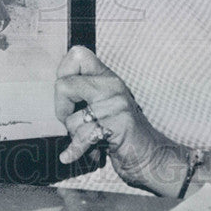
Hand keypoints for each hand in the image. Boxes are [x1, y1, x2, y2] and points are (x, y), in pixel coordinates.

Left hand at [55, 46, 175, 190]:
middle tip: (72, 121)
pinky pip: (83, 137)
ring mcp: (116, 106)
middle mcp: (112, 87)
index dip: (64, 73)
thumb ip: (85, 92)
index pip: (77, 54)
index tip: (67, 93)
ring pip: (72, 119)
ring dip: (74, 134)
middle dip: (61, 108)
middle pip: (64, 85)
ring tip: (87, 138)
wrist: (152, 156)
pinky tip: (69, 155)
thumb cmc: (122, 133)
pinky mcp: (117, 127)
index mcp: (108, 78)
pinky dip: (74, 150)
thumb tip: (58, 88)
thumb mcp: (105, 104)